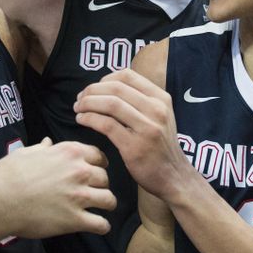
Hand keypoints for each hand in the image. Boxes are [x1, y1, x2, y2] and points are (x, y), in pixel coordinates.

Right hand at [0, 137, 115, 238]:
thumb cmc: (9, 174)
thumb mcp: (27, 152)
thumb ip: (44, 148)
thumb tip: (48, 142)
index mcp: (70, 152)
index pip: (99, 156)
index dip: (99, 164)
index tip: (96, 171)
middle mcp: (79, 172)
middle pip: (105, 178)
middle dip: (101, 185)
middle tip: (94, 192)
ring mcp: (78, 196)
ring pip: (109, 200)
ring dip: (106, 205)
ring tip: (100, 210)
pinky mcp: (74, 220)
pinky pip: (101, 224)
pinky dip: (102, 226)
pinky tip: (98, 226)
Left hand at [75, 70, 191, 200]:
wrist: (174, 176)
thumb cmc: (160, 145)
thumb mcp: (159, 116)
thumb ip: (140, 100)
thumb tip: (108, 86)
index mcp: (160, 98)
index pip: (127, 76)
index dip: (104, 79)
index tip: (93, 89)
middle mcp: (156, 110)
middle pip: (116, 88)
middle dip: (92, 90)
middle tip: (79, 98)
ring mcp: (147, 128)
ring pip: (110, 104)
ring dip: (88, 103)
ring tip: (78, 108)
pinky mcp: (134, 146)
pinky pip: (106, 125)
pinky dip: (90, 119)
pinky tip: (82, 120)